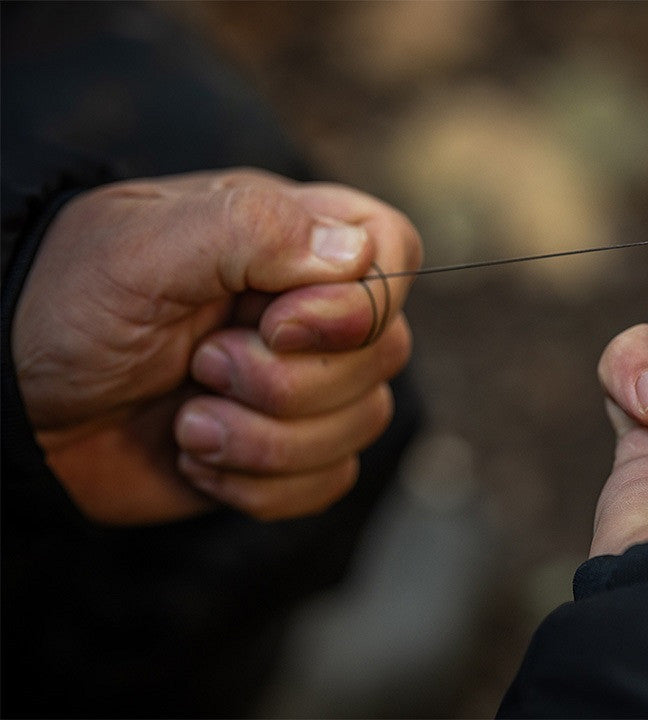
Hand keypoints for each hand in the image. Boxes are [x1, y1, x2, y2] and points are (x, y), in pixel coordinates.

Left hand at [12, 169, 420, 523]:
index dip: (359, 302)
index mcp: (290, 238)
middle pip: (384, 351)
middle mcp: (312, 308)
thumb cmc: (68, 307)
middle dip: (285, 383)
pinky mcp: (290, 451)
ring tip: (188, 422)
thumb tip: (356, 253)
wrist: (16, 406)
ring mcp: (306, 383)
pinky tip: (199, 458)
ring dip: (265, 442)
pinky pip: (331, 481)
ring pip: (363, 423)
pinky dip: (261, 486)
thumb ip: (250, 230)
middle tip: (199, 367)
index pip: (393, 249)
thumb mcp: (143, 249)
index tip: (277, 326)